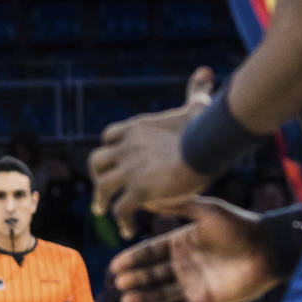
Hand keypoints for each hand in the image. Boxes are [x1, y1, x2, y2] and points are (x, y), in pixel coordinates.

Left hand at [89, 100, 209, 238]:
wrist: (205, 145)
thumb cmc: (204, 125)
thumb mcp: (196, 105)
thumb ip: (196, 90)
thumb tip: (204, 71)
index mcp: (136, 128)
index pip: (109, 136)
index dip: (110, 149)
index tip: (115, 162)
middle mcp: (126, 148)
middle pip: (96, 161)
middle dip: (97, 175)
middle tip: (101, 189)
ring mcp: (129, 170)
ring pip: (102, 187)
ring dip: (101, 200)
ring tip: (103, 212)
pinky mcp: (138, 190)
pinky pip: (121, 209)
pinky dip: (121, 221)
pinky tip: (128, 230)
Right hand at [110, 198, 278, 301]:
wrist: (269, 248)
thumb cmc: (239, 225)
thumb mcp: (206, 209)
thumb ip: (178, 204)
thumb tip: (148, 196)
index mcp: (183, 242)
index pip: (151, 252)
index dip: (133, 258)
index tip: (116, 265)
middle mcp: (186, 264)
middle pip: (153, 274)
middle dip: (135, 279)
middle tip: (119, 283)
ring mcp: (196, 284)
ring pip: (163, 294)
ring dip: (145, 299)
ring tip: (127, 300)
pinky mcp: (209, 301)